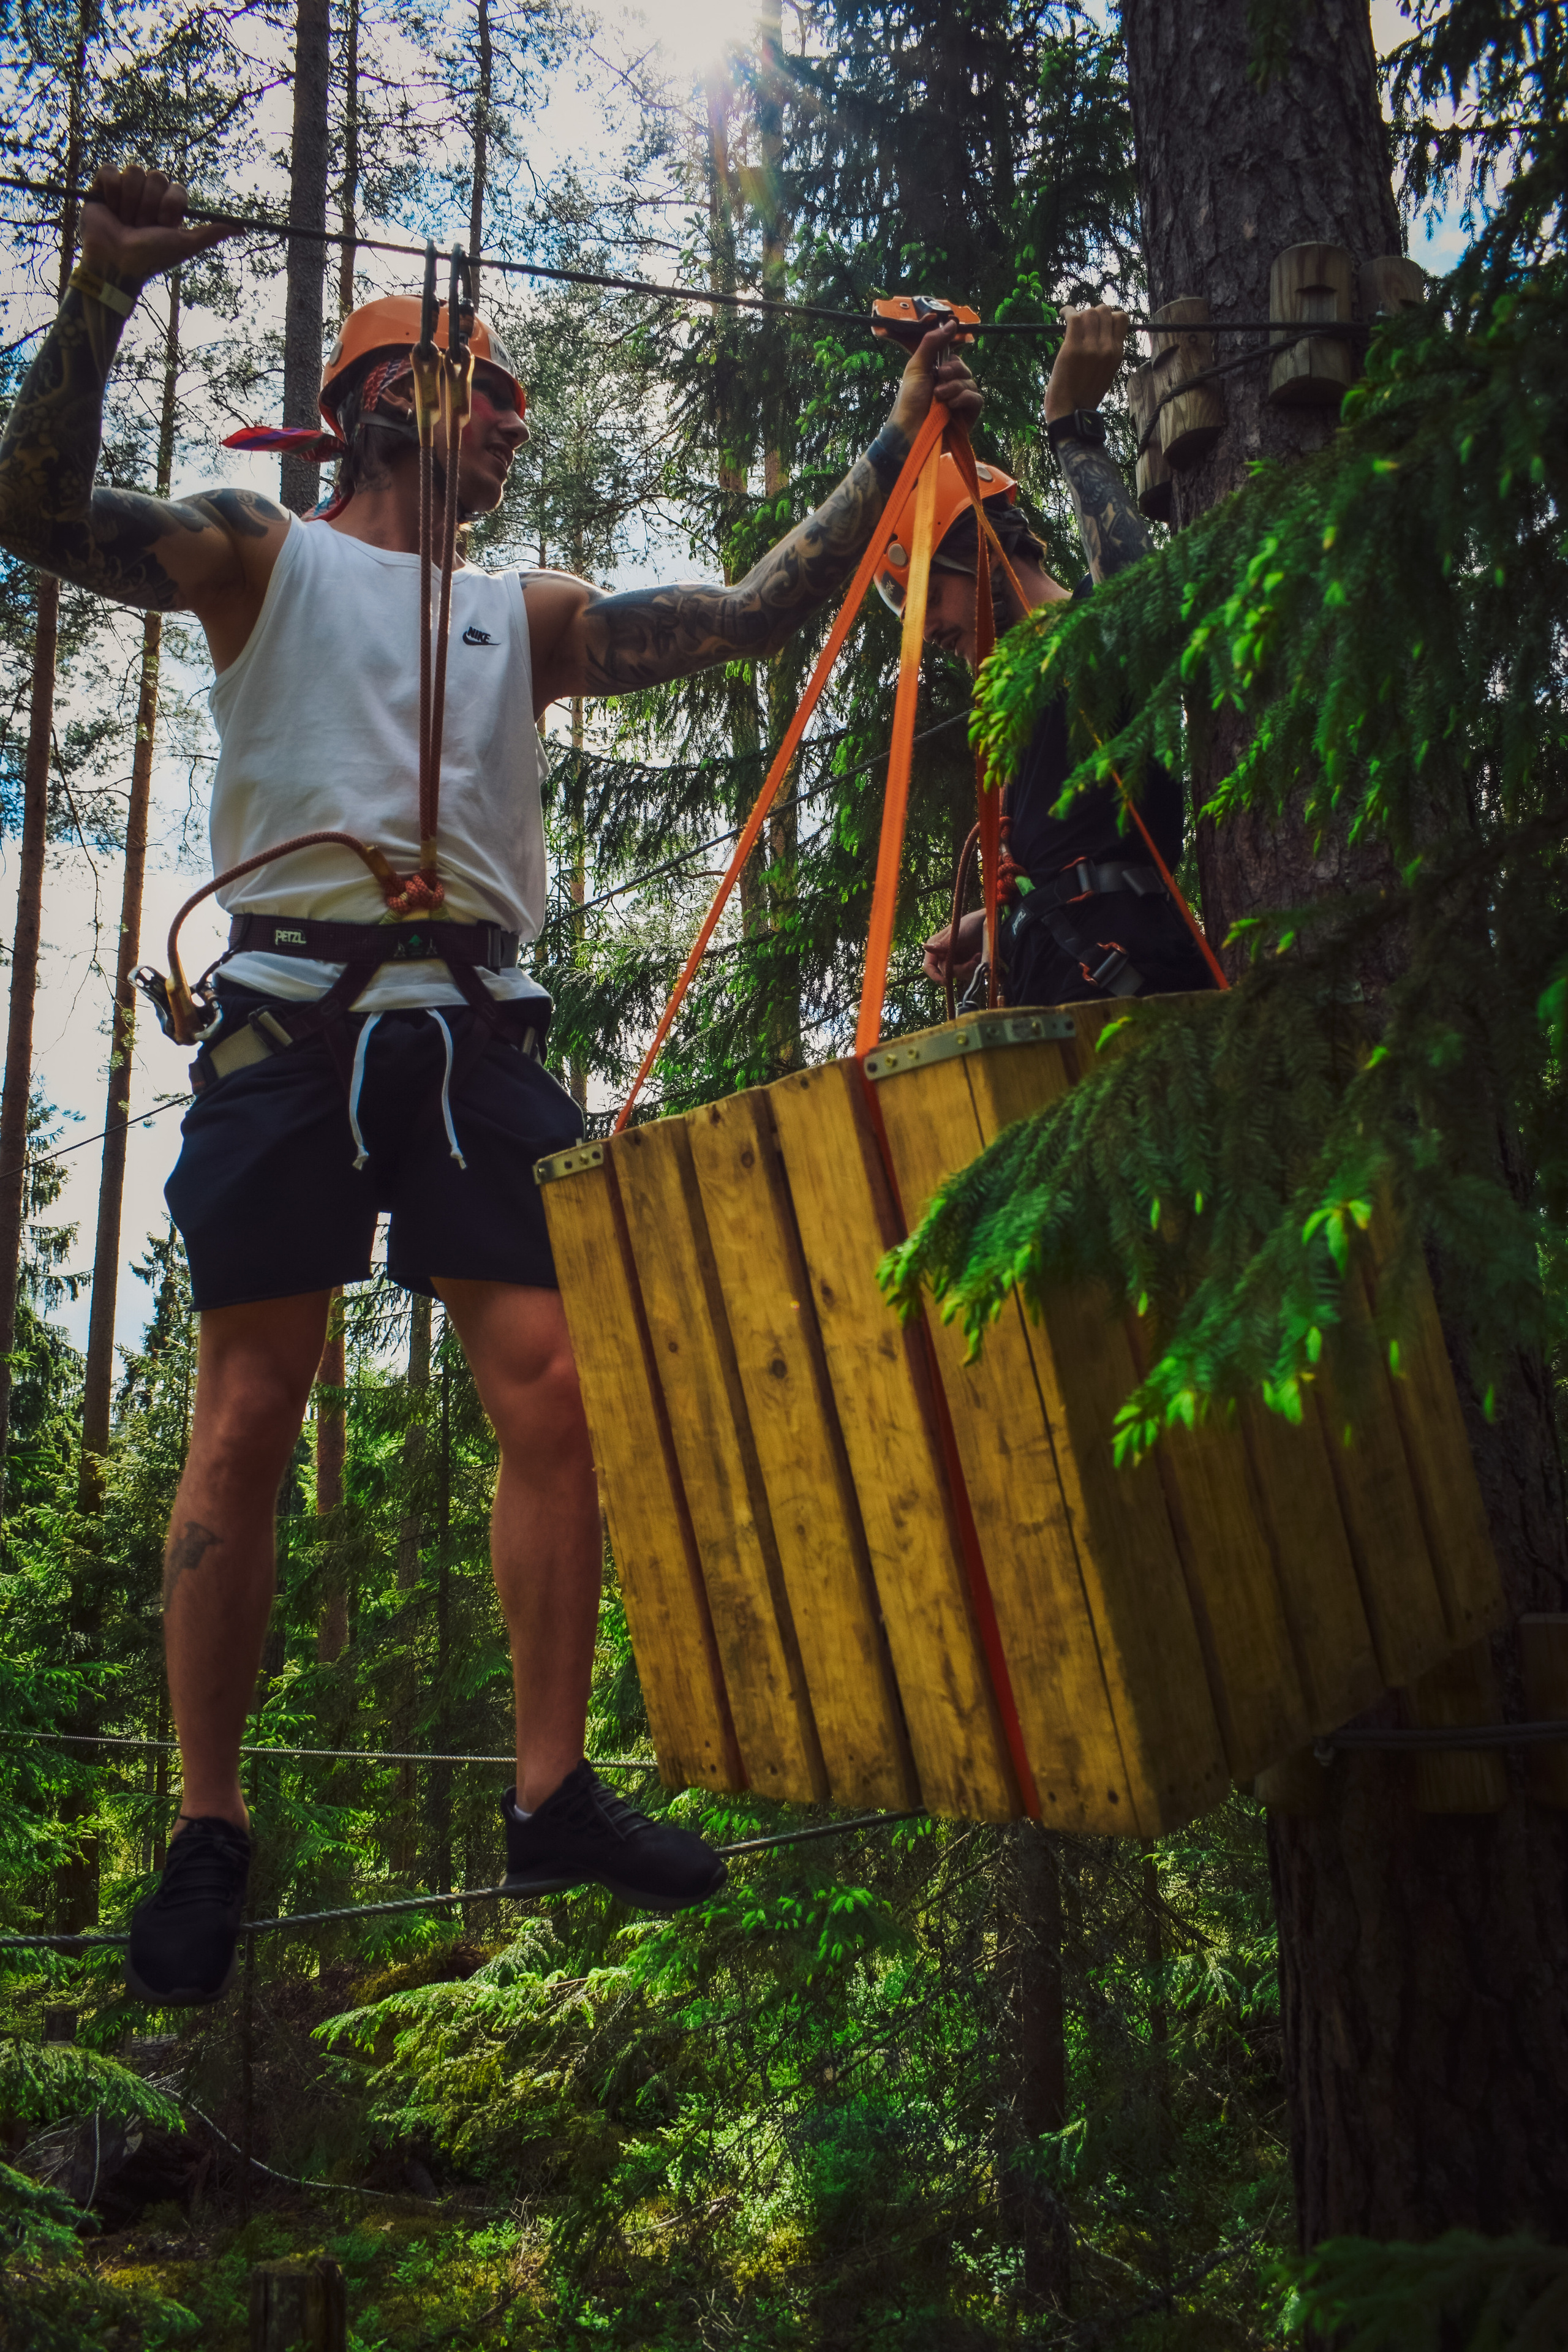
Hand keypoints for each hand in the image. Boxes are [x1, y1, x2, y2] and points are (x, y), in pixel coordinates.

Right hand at [77, 165, 230, 289]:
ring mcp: (126, 189)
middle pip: (155, 176)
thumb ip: (211, 233)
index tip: (162, 226)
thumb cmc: (150, 256)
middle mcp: (147, 195)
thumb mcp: (185, 244)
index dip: (169, 206)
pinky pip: (111, 170)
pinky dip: (112, 191)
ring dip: (130, 202)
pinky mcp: (103, 186)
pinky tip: (110, 209)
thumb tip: (243, 229)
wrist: (117, 263)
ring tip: (125, 221)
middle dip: (149, 205)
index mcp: (167, 205)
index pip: (175, 187)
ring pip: (134, 172)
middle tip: (141, 226)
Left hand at [887, 321, 984, 445]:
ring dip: (954, 387)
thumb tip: (951, 322)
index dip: (951, 360)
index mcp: (939, 376)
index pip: (955, 360)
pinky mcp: (968, 417)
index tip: (939, 365)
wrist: (910, 430)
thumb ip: (932, 343)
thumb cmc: (909, 401)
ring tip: (939, 397)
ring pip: (971, 383)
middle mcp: (951, 388)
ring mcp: (960, 403)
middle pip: (965, 370)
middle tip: (939, 378)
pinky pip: (977, 399)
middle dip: (953, 372)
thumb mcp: (917, 366)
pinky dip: (965, 398)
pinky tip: (951, 404)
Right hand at [922, 908, 985, 986]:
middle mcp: (943, 956)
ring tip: (978, 956)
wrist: (989, 925)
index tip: (945, 982)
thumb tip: (925, 947)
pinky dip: (974, 969)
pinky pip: (968, 975)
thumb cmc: (972, 924)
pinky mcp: (966, 965)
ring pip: (959, 976)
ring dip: (969, 969)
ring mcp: (955, 961)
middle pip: (946, 973)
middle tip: (973, 963)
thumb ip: (944, 943)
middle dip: (961, 970)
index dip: (935, 975)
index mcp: (936, 946)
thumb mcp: (959, 933)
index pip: (929, 966)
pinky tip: (980, 958)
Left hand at [1044, 305, 1127, 422]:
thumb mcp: (1106, 373)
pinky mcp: (1073, 348)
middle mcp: (1107, 348)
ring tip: (1071, 320)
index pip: (1121, 318)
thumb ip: (1107, 353)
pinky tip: (1063, 314)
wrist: (1071, 413)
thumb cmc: (1085, 396)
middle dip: (1092, 312)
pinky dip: (1067, 312)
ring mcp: (1091, 348)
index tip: (1096, 322)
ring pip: (1090, 312)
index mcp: (1117, 353)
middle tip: (1081, 323)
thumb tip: (1102, 333)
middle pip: (1104, 310)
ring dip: (1079, 313)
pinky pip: (1074, 317)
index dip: (1108, 315)